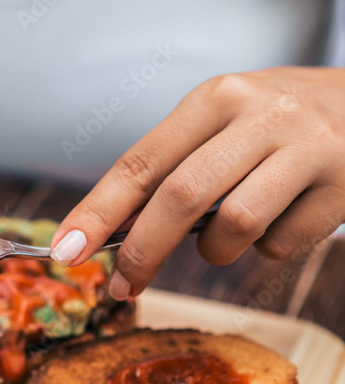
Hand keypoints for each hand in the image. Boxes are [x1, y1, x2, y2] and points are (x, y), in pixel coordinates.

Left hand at [50, 66, 344, 298]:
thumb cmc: (277, 123)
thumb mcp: (223, 122)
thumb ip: (173, 167)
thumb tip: (110, 231)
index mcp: (215, 98)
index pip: (140, 162)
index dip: (97, 211)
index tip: (66, 250)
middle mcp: (260, 114)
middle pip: (180, 197)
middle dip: (141, 251)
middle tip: (121, 285)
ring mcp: (307, 147)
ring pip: (234, 226)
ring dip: (215, 251)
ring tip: (227, 236)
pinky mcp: (344, 183)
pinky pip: (282, 243)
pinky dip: (268, 248)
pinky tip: (283, 219)